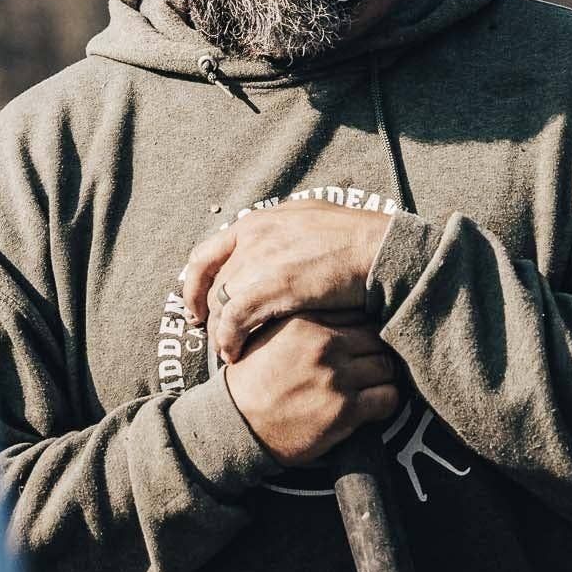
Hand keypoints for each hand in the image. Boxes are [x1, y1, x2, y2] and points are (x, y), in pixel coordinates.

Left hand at [182, 203, 390, 363]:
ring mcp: (258, 260)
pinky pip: (234, 319)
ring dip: (218, 330)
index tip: (199, 304)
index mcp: (255, 222)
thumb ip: (280, 230)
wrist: (377, 248)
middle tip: (213, 334)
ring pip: (220, 303)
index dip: (194, 282)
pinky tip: (235, 353)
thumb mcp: (307, 218)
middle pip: (212, 282)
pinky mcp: (270, 287)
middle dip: (208, 311)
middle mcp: (249, 237)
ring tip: (226, 351)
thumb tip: (271, 238)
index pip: (205, 253)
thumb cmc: (352, 236)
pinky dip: (229, 339)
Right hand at [223, 315, 401, 467]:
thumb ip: (304, 321)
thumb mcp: (270, 335)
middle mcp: (323, 345)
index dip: (362, 327)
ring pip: (387, 367)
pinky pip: (388, 398)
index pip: (356, 313)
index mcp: (304, 321)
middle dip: (376, 351)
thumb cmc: (252, 378)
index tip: (361, 340)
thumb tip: (342, 314)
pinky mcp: (345, 410)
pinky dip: (386, 401)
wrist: (238, 422)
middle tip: (370, 363)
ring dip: (383, 377)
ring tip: (371, 384)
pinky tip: (372, 404)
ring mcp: (336, 377)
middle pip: (376, 338)